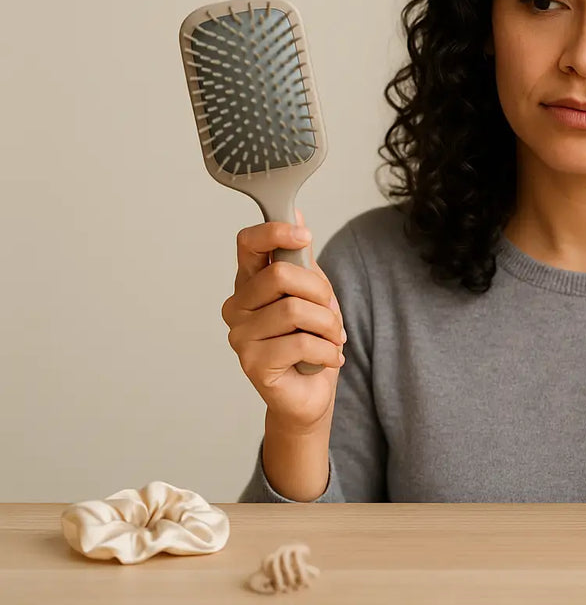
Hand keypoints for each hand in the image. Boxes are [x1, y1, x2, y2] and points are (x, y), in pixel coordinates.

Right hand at [221, 208, 346, 434]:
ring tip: (331, 338)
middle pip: (280, 275)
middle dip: (320, 292)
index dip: (275, 232)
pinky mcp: (252, 363)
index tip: (304, 234)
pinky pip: (300, 342)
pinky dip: (327, 350)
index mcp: (250, 282)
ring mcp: (240, 336)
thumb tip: (295, 211)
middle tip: (330, 312)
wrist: (309, 394)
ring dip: (327, 325)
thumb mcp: (312, 292)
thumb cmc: (309, 340)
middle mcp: (237, 306)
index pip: (248, 243)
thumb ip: (301, 257)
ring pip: (294, 310)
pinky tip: (328, 358)